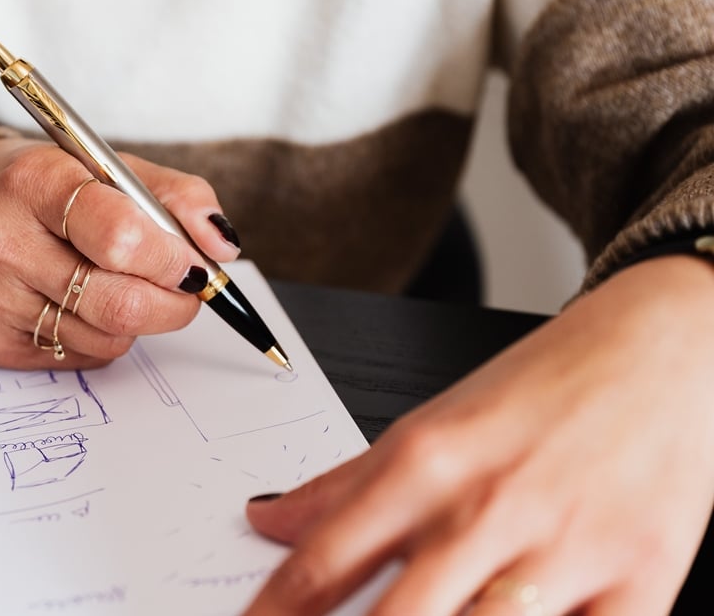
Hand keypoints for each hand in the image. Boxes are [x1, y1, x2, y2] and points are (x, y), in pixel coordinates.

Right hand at [0, 138, 240, 368]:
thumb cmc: (38, 189)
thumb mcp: (104, 167)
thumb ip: (175, 197)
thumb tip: (222, 249)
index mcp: (34, 181)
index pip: (122, 237)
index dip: (172, 259)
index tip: (193, 262)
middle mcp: (1, 241)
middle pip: (121, 302)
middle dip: (174, 302)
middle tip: (184, 287)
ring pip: (108, 337)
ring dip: (136, 319)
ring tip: (118, 283)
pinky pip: (80, 357)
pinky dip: (101, 336)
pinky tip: (80, 303)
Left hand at [242, 255, 713, 614]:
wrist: (667, 346)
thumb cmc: (546, 385)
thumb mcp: (431, 423)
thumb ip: (345, 484)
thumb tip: (268, 520)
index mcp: (427, 464)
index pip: (324, 563)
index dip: (275, 613)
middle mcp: (489, 509)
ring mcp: (566, 550)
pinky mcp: (640, 581)